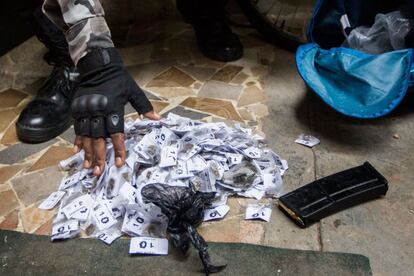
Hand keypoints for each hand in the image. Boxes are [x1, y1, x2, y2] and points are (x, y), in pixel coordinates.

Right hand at [71, 48, 160, 175]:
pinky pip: (77, 128)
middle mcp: (98, 110)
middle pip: (98, 138)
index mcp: (113, 107)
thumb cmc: (119, 79)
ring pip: (86, 135)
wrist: (97, 65)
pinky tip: (77, 151)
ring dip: (87, 152)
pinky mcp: (77, 108)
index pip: (116, 132)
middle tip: (99, 172)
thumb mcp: (134, 91)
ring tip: (88, 166)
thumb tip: (158, 120)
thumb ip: (145, 107)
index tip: (120, 162)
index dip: (119, 148)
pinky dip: (78, 140)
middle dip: (99, 156)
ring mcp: (85, 110)